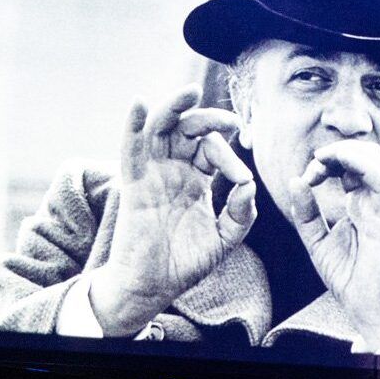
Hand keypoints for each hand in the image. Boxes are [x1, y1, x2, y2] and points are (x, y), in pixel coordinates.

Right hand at [90, 86, 253, 335]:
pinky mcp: (134, 185)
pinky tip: (140, 104)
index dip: (229, 152)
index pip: (213, 149)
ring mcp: (152, 174)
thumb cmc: (185, 263)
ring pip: (160, 130)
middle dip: (207, 118)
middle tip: (230, 120)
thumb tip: (248, 183)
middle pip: (187, 130)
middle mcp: (173, 171)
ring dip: (173, 108)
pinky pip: (131, 150)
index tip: (241, 173)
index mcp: (196, 180)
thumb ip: (240, 214)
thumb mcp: (224, 239)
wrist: (152, 287)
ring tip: (190, 91)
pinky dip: (133, 125)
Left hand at [284, 140, 379, 349]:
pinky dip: (360, 164)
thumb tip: (295, 180)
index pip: (353, 164)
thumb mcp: (316, 240)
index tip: (308, 174)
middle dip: (340, 149)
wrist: (367, 306)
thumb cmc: (349, 277)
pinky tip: (338, 167)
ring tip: (324, 161)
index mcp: (360, 203)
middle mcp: (374, 201)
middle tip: (316, 164)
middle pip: (369, 154)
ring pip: (378, 159)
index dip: (330, 159)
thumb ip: (306, 212)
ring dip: (349, 151)